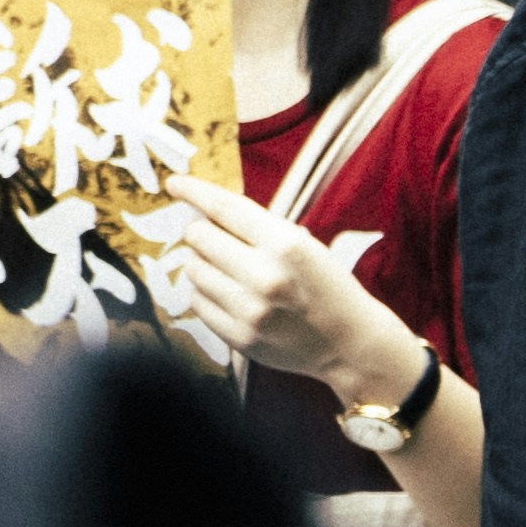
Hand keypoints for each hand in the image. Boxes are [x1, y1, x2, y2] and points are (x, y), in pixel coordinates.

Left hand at [157, 175, 408, 397]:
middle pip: (200, 237)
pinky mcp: (239, 337)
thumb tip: (204, 212)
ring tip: (228, 270)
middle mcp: (265, 277)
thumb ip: (259, 229)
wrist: (350, 342)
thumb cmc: (327, 286)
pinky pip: (198, 302)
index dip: (195, 191)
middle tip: (213, 236)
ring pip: (194, 269)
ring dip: (203, 264)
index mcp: (286, 245)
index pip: (225, 208)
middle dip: (201, 231)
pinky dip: (206, 293)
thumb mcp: (304, 246)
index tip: (176, 184)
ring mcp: (250, 310)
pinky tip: (228, 294)